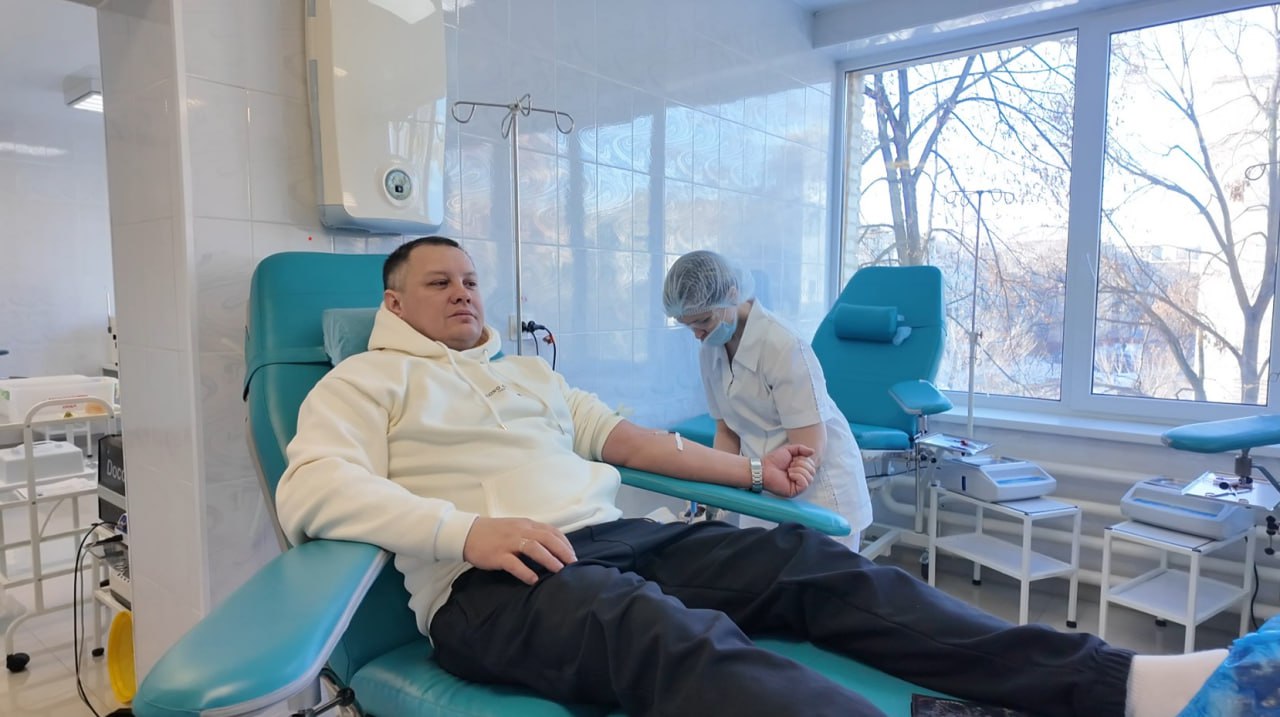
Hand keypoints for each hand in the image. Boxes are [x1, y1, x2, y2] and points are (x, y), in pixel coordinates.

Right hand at [462, 517, 576, 584]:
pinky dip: (526, 572)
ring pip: (534, 548)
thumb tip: (551, 547)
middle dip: (563, 551)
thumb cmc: (493, 533)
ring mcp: (509, 543)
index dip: (565, 543)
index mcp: (526, 524)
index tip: (573, 555)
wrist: (467, 533)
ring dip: (549, 559)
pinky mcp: (498, 555)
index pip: (551, 531)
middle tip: (573, 564)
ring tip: (559, 570)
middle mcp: (520, 531)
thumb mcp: (515, 528)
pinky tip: (534, 580)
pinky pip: (514, 564)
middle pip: (547, 538)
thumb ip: (531, 534)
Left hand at [762, 444, 815, 496]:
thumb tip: (813, 451)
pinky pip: (805, 484)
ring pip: (810, 477)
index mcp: (800, 469)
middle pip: (813, 471)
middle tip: (790, 465)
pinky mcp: (795, 491)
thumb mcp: (788, 450)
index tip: (792, 459)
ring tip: (789, 470)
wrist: (764, 468)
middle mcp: (801, 478)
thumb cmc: (773, 461)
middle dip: (801, 464)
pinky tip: (790, 475)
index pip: (812, 465)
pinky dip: (798, 476)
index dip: (804, 459)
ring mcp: (798, 486)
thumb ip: (801, 449)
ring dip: (798, 470)